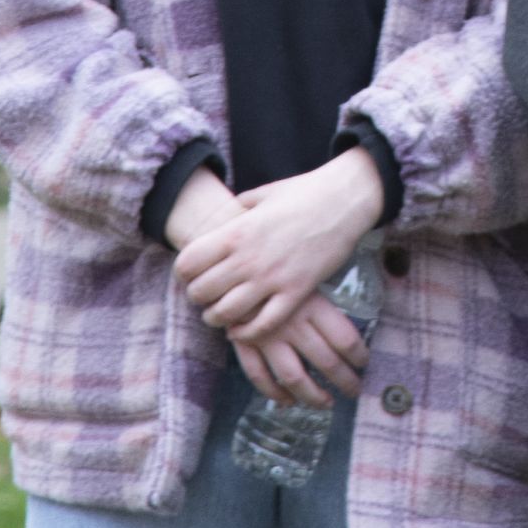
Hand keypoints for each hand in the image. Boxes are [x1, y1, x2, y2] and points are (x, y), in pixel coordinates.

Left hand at [170, 149, 382, 400]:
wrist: (344, 200)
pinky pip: (263, 324)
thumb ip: (239, 208)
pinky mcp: (296, 293)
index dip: (183, 273)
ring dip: (216, 318)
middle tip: (204, 297)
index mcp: (235, 232)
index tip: (190, 275)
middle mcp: (248, 258)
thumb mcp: (262, 195)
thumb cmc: (304, 193)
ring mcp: (272, 278)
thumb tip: (228, 214)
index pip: (188, 263)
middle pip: (202, 292)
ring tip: (217, 316)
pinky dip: (246, 333)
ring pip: (226, 313)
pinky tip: (240, 330)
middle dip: (197, 298)